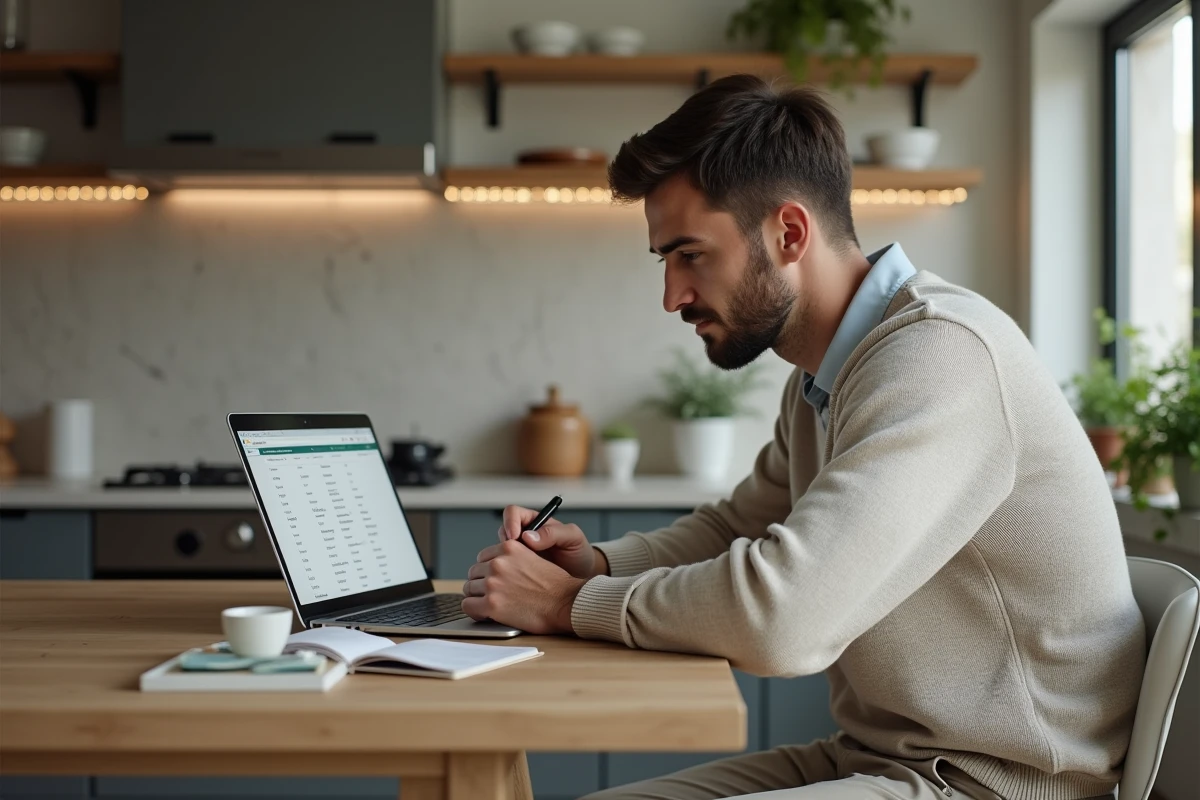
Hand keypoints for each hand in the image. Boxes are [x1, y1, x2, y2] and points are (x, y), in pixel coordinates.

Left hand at [462, 539, 585, 633]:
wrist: (566, 603)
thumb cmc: (555, 586)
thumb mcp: (534, 558)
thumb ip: (513, 558)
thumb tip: (494, 565)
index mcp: (509, 547)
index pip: (483, 557)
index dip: (488, 570)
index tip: (495, 580)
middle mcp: (498, 563)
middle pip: (474, 572)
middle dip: (482, 583)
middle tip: (495, 594)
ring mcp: (493, 583)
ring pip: (469, 588)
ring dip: (479, 597)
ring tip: (493, 605)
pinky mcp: (491, 605)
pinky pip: (468, 606)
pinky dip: (475, 611)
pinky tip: (486, 614)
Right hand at [496, 505, 601, 578]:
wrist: (582, 575)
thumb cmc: (578, 552)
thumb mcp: (572, 537)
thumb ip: (553, 533)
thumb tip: (528, 536)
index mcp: (535, 522)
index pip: (513, 513)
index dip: (509, 522)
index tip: (514, 537)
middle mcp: (524, 536)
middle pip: (502, 532)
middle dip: (504, 544)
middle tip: (515, 557)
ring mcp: (519, 553)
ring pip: (500, 551)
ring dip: (505, 560)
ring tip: (520, 570)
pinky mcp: (518, 570)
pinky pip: (505, 568)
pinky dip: (508, 573)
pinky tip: (519, 579)